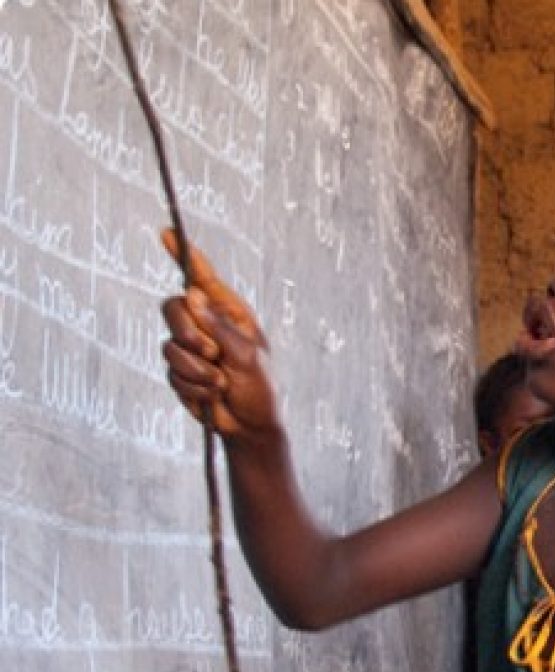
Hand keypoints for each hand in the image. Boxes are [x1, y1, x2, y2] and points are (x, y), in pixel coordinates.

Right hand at [160, 229, 278, 440]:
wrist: (250, 426)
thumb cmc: (259, 388)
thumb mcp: (246, 356)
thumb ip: (219, 328)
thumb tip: (192, 296)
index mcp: (230, 313)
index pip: (203, 278)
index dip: (184, 255)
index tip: (166, 233)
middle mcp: (207, 325)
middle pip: (173, 308)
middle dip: (188, 332)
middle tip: (211, 353)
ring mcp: (190, 348)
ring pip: (170, 345)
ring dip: (197, 369)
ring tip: (221, 381)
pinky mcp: (179, 371)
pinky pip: (171, 372)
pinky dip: (193, 386)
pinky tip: (213, 394)